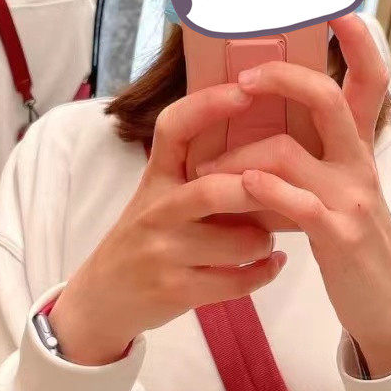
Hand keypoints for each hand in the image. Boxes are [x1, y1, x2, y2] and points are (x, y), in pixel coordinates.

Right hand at [51, 84, 285, 364]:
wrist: (102, 298)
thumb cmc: (146, 239)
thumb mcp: (158, 196)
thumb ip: (197, 172)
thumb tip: (262, 142)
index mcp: (155, 177)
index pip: (174, 128)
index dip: (209, 105)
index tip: (246, 92)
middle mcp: (156, 210)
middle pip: (215, 189)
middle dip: (258, 190)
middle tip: (287, 191)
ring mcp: (164, 253)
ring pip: (238, 241)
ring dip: (265, 240)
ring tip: (268, 239)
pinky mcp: (176, 291)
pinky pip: (238, 281)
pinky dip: (264, 272)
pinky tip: (272, 264)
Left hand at [197, 13, 390, 377]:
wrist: (389, 309)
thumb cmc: (354, 250)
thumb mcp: (343, 195)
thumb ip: (316, 160)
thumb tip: (270, 131)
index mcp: (360, 151)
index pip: (370, 82)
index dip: (360, 41)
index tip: (338, 7)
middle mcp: (360, 165)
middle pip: (327, 99)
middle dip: (282, 80)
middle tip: (246, 79)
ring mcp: (352, 199)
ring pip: (288, 152)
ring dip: (238, 154)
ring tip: (205, 172)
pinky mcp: (339, 236)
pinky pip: (295, 200)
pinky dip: (260, 189)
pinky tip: (240, 190)